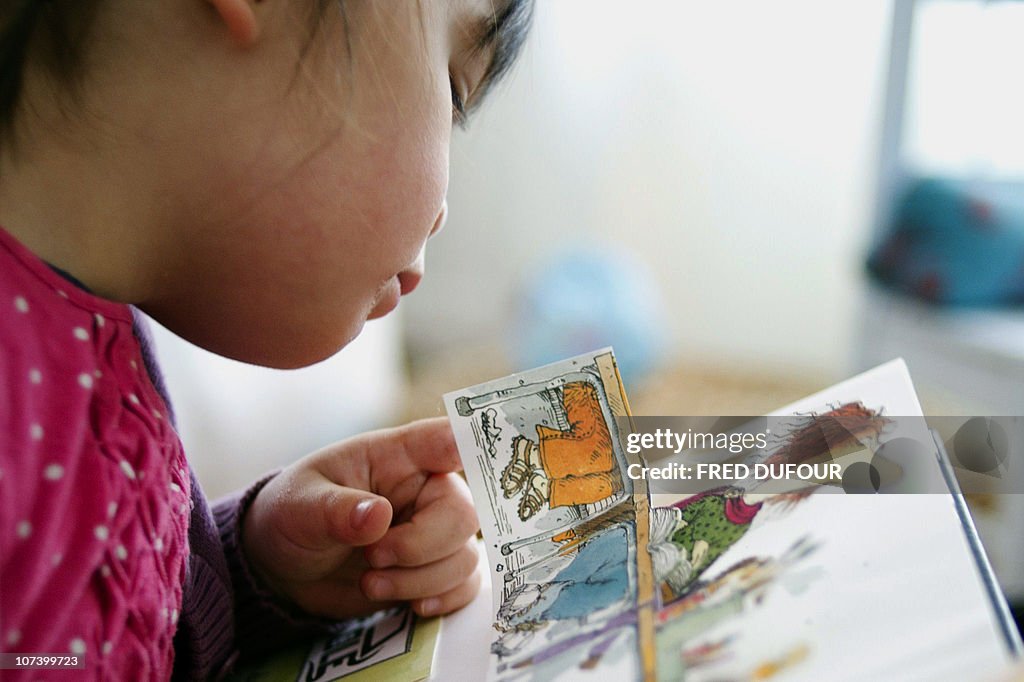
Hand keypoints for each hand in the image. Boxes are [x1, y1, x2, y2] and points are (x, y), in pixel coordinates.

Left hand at [241, 418, 481, 619]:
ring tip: (371, 584)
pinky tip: (410, 605)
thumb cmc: (293, 515)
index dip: (466, 444)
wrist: (284, 566)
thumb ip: (336, 510)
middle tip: (372, 558)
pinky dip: (445, 600)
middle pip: (465, 514)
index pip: (444, 439)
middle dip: (420, 547)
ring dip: (422, 581)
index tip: (463, 458)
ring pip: (466, 556)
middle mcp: (426, 490)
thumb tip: (378, 516)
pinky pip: (467, 585)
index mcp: (397, 457)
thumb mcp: (299, 507)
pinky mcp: (434, 570)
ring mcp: (434, 532)